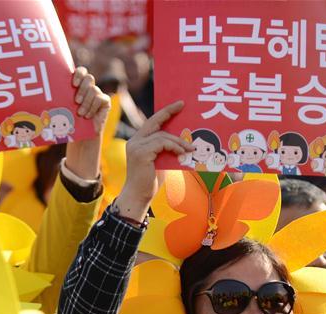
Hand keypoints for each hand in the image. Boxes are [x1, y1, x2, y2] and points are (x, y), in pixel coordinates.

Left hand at [64, 67, 110, 179]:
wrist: (82, 135)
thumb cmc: (69, 120)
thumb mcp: (62, 109)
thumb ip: (56, 101)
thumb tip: (37, 98)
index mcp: (78, 85)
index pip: (81, 71)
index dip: (78, 74)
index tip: (73, 84)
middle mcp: (89, 87)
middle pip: (89, 78)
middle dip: (82, 89)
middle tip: (76, 101)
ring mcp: (98, 93)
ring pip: (94, 90)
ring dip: (86, 102)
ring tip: (80, 113)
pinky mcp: (105, 101)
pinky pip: (100, 99)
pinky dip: (93, 108)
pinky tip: (87, 116)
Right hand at [113, 100, 192, 221]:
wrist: (139, 197)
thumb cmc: (150, 181)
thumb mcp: (160, 160)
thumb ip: (166, 149)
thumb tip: (183, 140)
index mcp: (138, 141)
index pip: (152, 122)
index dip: (165, 112)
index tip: (178, 104)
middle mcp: (135, 141)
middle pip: (154, 122)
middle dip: (169, 112)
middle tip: (183, 106)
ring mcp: (136, 147)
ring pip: (162, 135)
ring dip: (179, 141)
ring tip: (191, 148)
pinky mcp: (141, 153)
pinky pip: (162, 143)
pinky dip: (174, 147)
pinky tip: (182, 153)